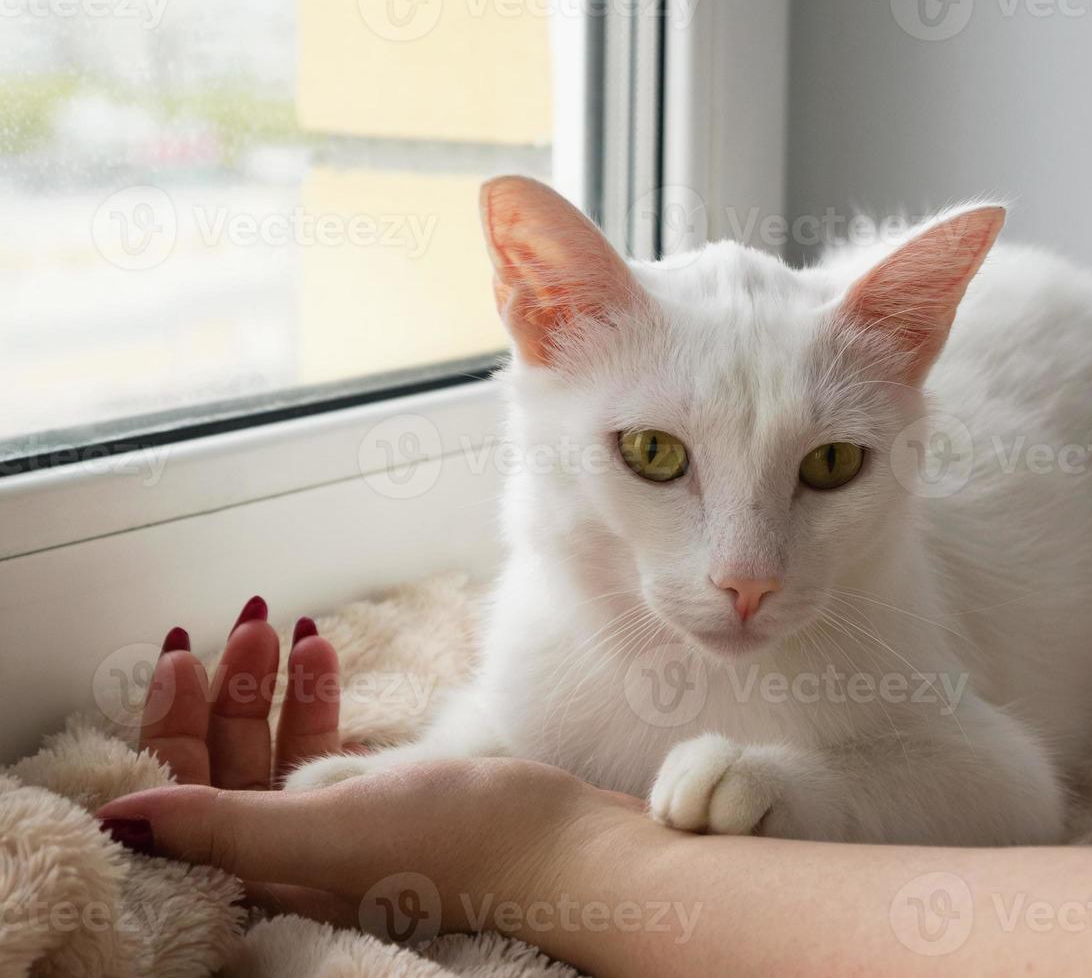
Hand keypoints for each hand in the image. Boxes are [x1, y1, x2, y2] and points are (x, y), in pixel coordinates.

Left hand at [97, 596, 646, 936]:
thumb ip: (224, 825)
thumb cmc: (462, 846)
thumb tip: (120, 819)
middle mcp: (294, 861)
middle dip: (234, 686)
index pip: (188, 794)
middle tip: (253, 615)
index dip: (174, 721)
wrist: (571, 847)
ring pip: (281, 751)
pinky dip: (319, 701)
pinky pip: (329, 749)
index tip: (186, 647)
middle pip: (233, 765)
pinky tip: (325, 654)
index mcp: (267, 875)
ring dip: (276, 685)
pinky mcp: (386, 810)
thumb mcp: (331, 832)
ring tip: (289, 624)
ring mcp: (342, 835)